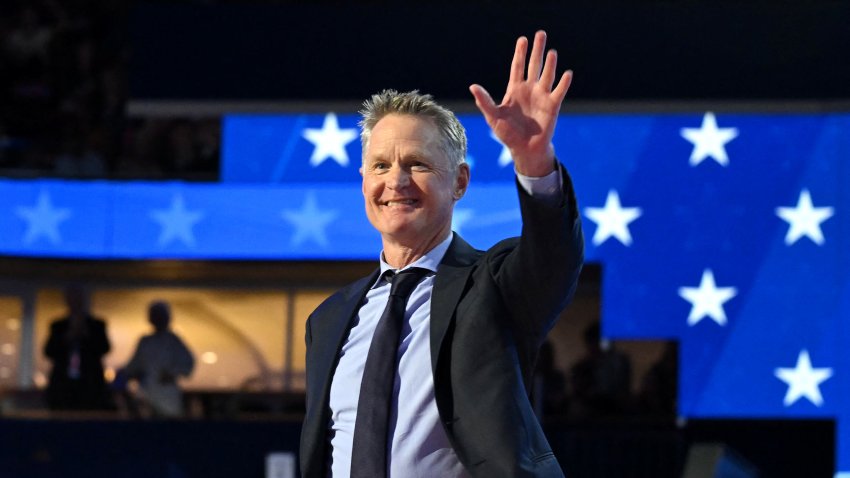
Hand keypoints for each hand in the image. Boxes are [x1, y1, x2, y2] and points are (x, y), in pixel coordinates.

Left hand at [469, 30, 571, 176]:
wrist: (524, 149)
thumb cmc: (507, 134)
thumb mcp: (493, 117)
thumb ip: (485, 101)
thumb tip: (473, 86)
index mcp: (515, 90)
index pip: (517, 67)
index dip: (520, 53)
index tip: (522, 39)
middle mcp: (530, 90)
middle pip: (534, 65)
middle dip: (537, 50)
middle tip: (541, 34)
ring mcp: (542, 96)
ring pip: (547, 76)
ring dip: (550, 64)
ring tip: (551, 52)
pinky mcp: (552, 106)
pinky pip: (559, 92)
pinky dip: (563, 83)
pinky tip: (567, 73)